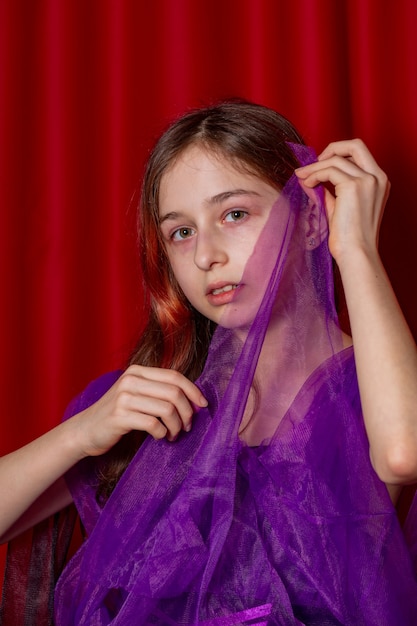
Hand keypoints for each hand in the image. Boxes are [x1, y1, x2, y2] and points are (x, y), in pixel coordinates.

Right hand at [72, 365, 207, 456]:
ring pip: (167, 409)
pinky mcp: (119, 416)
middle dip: (187, 412)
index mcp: (138, 371)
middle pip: (174, 393)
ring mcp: (124, 397)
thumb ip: (158, 391)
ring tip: (173, 435)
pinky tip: (160, 438)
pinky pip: (153, 424)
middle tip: (187, 427)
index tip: (203, 406)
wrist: (85, 430)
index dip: (194, 391)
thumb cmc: (117, 414)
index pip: (175, 376)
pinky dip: (163, 434)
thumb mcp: (136, 394)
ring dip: (176, 426)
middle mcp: (131, 380)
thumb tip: (194, 400)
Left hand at [295, 139, 389, 263]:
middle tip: (311, 164)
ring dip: (314, 167)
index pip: (359, 154)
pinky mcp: (354, 186)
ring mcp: (368, 180)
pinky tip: (307, 184)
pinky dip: (314, 174)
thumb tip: (310, 178)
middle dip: (330, 149)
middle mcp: (378, 177)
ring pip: (336, 159)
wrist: (356, 254)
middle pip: (354, 145)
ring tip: (302, 178)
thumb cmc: (349, 238)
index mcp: (379, 182)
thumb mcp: (340, 208)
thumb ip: (329, 192)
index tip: (320, 166)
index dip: (338, 155)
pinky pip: (329, 170)